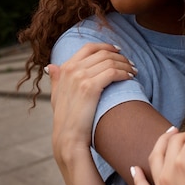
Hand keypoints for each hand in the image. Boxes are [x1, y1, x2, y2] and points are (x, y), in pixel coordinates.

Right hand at [46, 43, 136, 167]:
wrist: (68, 137)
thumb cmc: (65, 118)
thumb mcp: (56, 94)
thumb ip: (56, 78)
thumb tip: (51, 66)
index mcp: (65, 67)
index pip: (89, 48)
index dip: (106, 47)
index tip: (118, 51)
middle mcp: (71, 69)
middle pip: (102, 54)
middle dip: (119, 57)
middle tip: (130, 63)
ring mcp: (80, 77)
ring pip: (110, 61)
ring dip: (125, 64)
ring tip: (133, 71)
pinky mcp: (91, 87)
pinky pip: (113, 72)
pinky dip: (124, 73)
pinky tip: (130, 77)